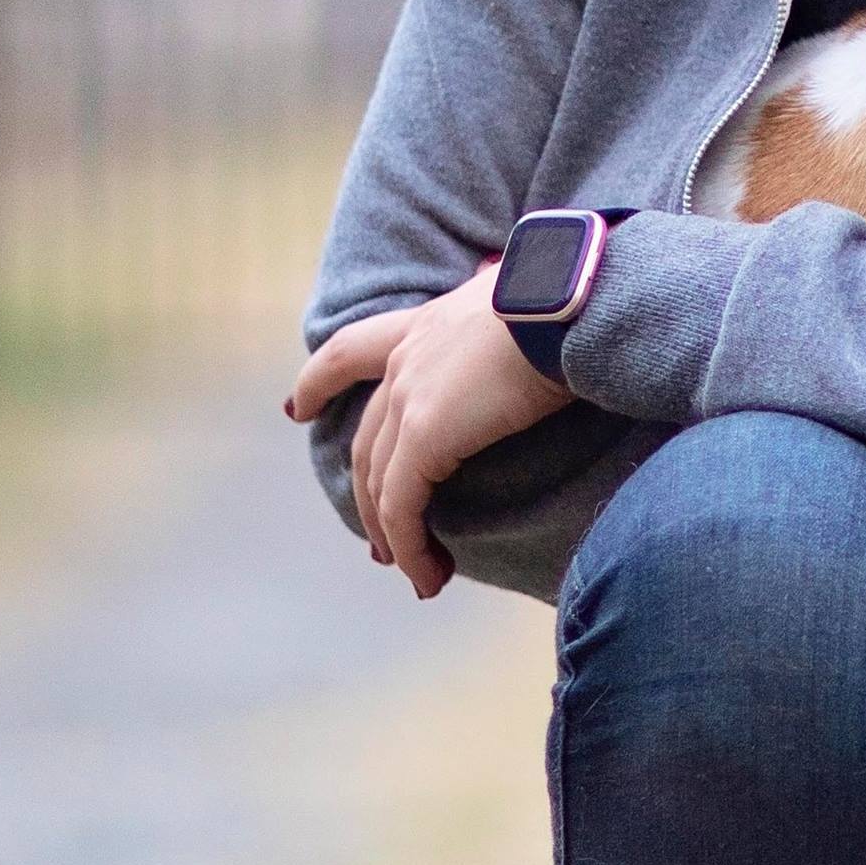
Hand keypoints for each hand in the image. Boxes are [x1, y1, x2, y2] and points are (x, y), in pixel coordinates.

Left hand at [282, 264, 574, 598]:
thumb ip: (512, 304)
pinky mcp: (424, 437)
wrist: (568, 299)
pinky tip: (428, 574)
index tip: (297, 409)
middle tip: (381, 539)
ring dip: (393, 533)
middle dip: (366, 493)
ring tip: (415, 570)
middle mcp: (407, 358)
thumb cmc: (566, 297)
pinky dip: (411, 546)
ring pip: (379, 481)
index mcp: (427, 323)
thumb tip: (524, 291)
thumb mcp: (524, 296)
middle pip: (367, 439)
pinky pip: (403, 507)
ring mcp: (410, 398)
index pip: (353, 350)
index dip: (320, 381)